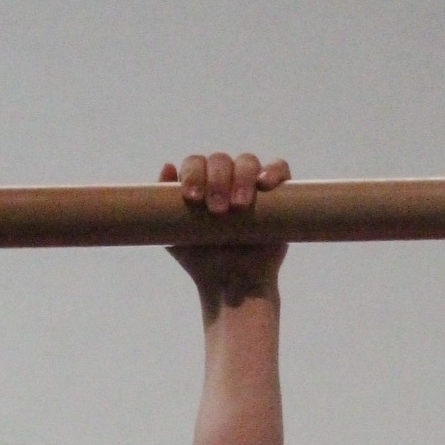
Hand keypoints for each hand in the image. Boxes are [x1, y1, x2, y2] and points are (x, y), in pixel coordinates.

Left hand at [162, 151, 290, 306]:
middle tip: (216, 210)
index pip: (196, 163)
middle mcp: (226, 180)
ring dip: (241, 177)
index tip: (192, 198)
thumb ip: (164, 205)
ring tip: (239, 206)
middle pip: (220, 160)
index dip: (193, 174)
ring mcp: (252, 185)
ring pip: (248, 161)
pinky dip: (273, 171)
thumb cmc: (200, 260)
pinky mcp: (279, 194)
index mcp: (201, 183)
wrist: (230, 284)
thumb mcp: (174, 233)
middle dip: (216, 180)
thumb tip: (167, 166)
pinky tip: (264, 184)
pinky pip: (280, 169)